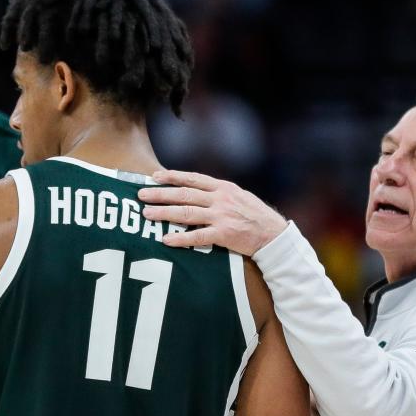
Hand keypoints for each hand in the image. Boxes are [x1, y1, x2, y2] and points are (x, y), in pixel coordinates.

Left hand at [138, 170, 287, 255]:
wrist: (274, 234)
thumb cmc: (254, 215)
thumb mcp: (238, 196)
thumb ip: (217, 193)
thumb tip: (195, 190)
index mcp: (222, 187)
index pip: (192, 178)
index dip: (172, 176)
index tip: (154, 176)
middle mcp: (220, 199)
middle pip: (184, 194)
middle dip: (160, 194)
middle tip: (141, 195)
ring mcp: (221, 216)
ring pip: (186, 213)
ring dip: (164, 213)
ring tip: (147, 214)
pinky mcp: (224, 234)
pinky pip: (198, 236)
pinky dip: (181, 238)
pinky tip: (166, 239)